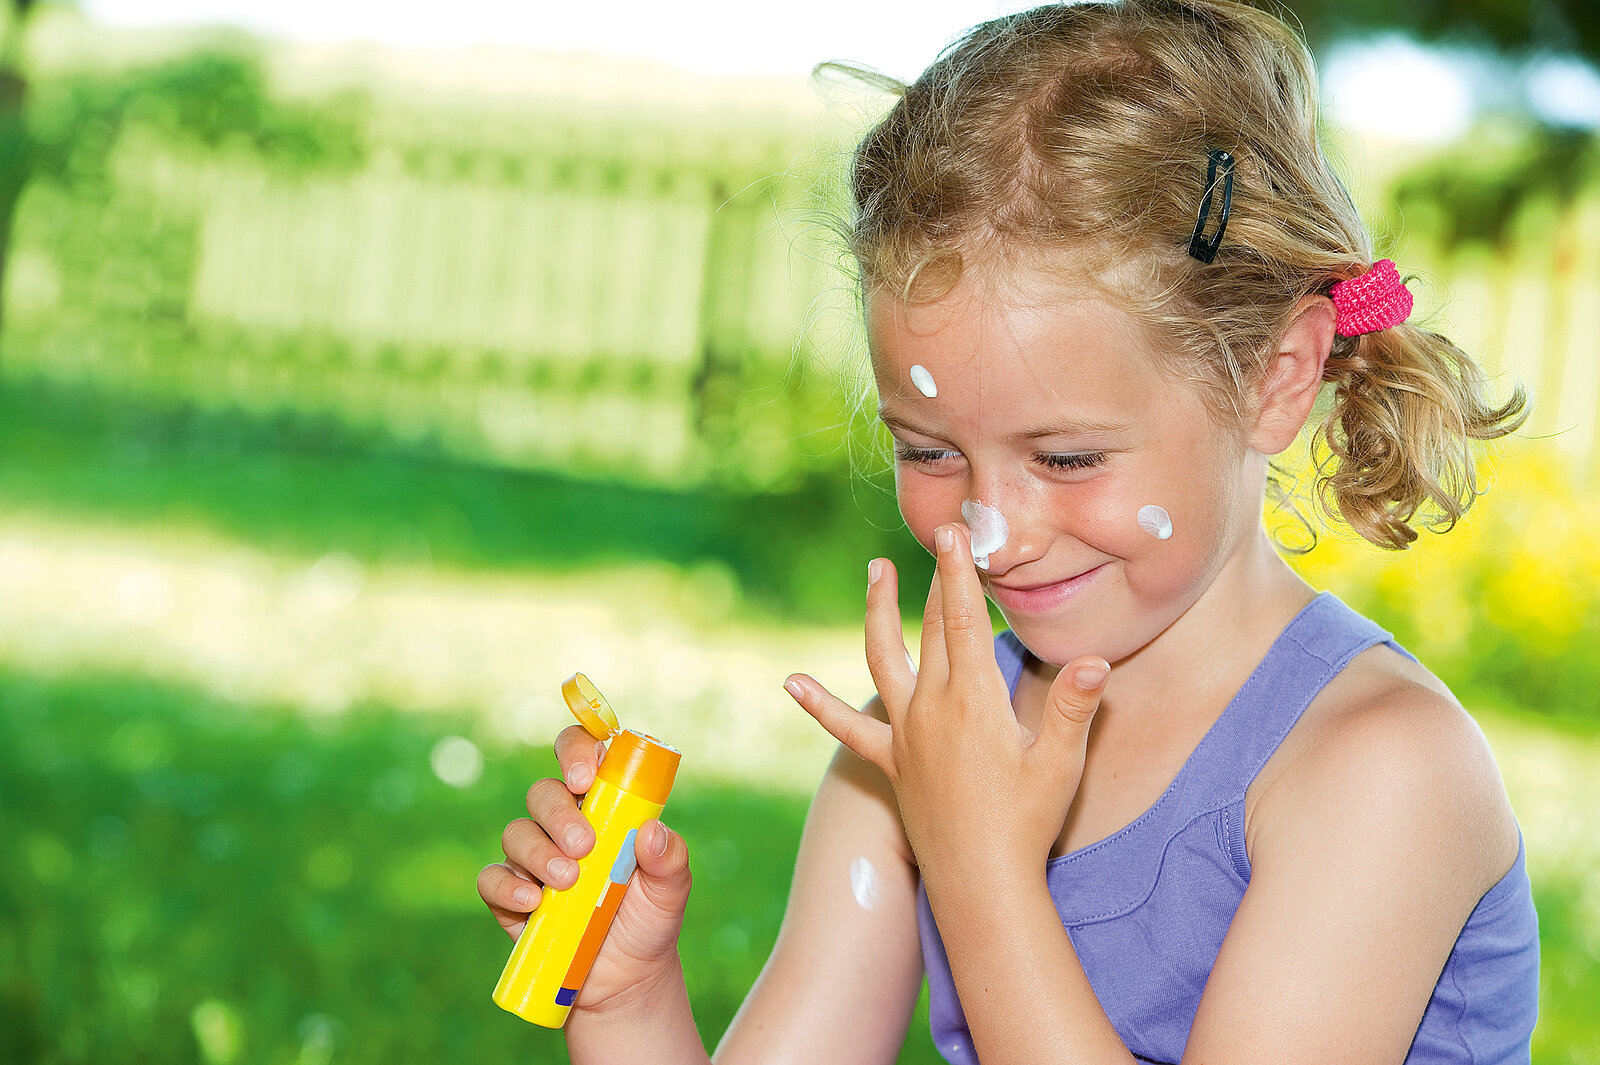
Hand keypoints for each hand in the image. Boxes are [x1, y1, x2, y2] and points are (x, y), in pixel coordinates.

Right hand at [478, 724, 692, 1011]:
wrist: (624, 978)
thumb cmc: (648, 919)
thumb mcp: (672, 891)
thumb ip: (671, 859)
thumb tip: (653, 831)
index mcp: (602, 806)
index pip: (582, 755)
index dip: (577, 752)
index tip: (585, 778)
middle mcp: (563, 823)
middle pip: (543, 793)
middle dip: (559, 815)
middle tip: (584, 846)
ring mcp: (533, 858)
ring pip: (516, 832)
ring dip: (538, 853)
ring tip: (567, 881)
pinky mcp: (510, 894)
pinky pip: (491, 878)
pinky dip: (506, 885)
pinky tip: (531, 902)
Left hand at [786, 524, 1108, 885]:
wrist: (980, 883)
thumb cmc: (1027, 824)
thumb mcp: (1059, 764)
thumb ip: (1072, 708)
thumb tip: (1094, 661)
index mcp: (973, 701)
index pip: (961, 620)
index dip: (957, 572)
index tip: (953, 532)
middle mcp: (932, 709)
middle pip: (929, 630)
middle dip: (932, 580)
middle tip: (935, 536)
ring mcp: (905, 735)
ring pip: (883, 660)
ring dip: (878, 614)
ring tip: (875, 573)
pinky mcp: (890, 763)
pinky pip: (847, 727)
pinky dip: (817, 704)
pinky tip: (789, 682)